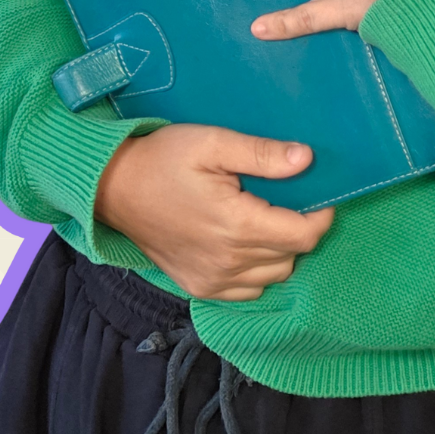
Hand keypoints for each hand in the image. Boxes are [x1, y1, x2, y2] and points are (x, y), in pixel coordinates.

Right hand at [93, 124, 334, 300]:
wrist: (112, 188)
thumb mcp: (213, 143)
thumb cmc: (163, 159)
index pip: (304, 235)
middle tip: (290, 197)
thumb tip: (307, 158)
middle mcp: (228, 262)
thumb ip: (262, 154)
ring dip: (281, 250)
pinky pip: (247, 291)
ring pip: (273, 276)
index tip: (321, 192)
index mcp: (237, 226)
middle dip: (300, 227)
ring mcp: (212, 281)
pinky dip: (258, 271)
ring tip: (267, 217)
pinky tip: (246, 243)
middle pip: (292, 255)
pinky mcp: (199, 288)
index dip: (321, 214)